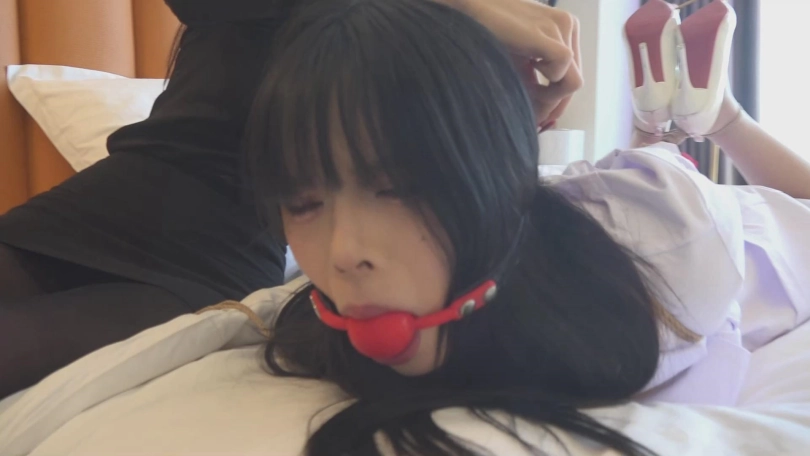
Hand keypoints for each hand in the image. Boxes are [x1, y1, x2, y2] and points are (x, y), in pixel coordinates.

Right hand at [438, 0, 582, 125]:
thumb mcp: (516, 64)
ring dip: (547, 95)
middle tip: (527, 109)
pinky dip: (547, 85)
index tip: (537, 114)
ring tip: (521, 88)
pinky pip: (566, 76)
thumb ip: (534, 87)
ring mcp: (563, 25)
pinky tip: (525, 70)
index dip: (556, 100)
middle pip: (575, 81)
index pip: (572, 74)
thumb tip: (545, 119)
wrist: (463, 9)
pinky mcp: (554, 32)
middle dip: (551, 101)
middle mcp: (568, 25)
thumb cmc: (485, 35)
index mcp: (562, 28)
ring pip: (573, 83)